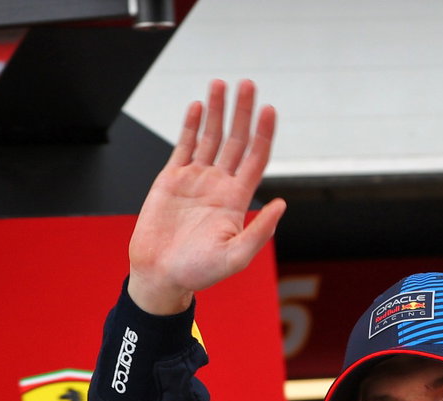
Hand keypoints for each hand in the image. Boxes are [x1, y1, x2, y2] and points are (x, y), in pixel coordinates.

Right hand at [127, 79, 285, 314]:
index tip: (269, 110)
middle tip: (248, 84)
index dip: (263, 134)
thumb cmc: (198, 272)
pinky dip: (191, 126)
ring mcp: (195, 180)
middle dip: (242, 112)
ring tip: (221, 84)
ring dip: (216, 111)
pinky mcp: (170, 179)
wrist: (160, 275)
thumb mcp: (236, 257)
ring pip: (210, 138)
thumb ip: (259, 231)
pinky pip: (184, 146)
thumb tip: (281, 205)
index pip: (255, 159)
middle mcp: (219, 185)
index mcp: (236, 200)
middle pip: (235, 140)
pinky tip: (198, 107)